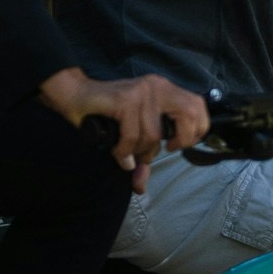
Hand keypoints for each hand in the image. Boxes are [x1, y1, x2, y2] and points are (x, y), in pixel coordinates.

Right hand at [41, 66, 211, 186]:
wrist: (74, 96)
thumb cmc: (105, 115)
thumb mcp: (132, 135)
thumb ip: (141, 157)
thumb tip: (140, 187)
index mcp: (165, 90)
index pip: (198, 105)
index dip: (197, 129)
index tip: (177, 145)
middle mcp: (157, 87)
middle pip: (190, 113)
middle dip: (182, 138)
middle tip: (166, 149)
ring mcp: (142, 91)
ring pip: (154, 135)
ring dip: (139, 151)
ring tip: (126, 150)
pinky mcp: (126, 99)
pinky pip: (133, 135)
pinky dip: (124, 150)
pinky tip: (117, 151)